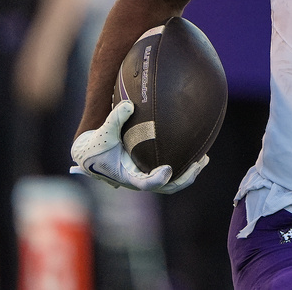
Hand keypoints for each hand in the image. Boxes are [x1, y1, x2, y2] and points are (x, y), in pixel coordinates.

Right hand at [70, 100, 204, 193]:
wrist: (88, 155)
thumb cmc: (95, 144)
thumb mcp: (103, 132)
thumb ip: (116, 118)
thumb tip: (129, 105)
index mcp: (128, 177)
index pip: (146, 184)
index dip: (158, 180)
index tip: (168, 170)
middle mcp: (139, 180)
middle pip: (167, 187)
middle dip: (185, 178)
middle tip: (199, 163)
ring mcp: (146, 177)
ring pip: (172, 183)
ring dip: (188, 173)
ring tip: (203, 160)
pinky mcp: (149, 171)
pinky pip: (170, 174)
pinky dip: (183, 165)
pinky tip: (196, 152)